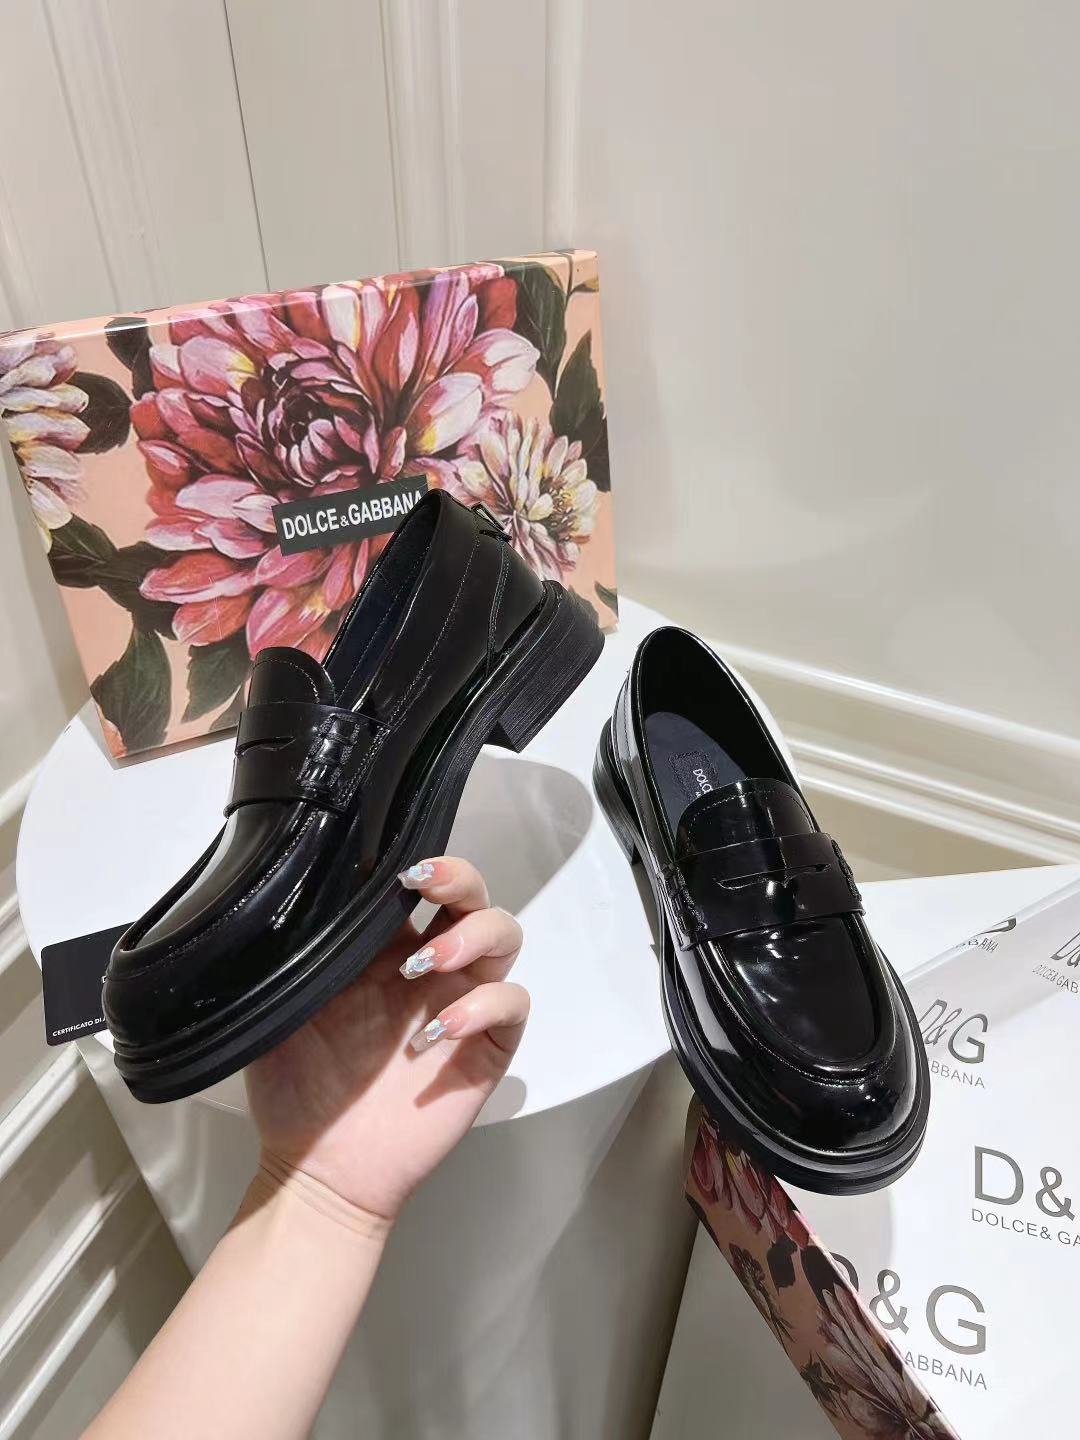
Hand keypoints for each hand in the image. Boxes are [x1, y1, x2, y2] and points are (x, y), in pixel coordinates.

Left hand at [245, 856, 528, 1221]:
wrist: (318, 1167)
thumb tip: (293, 895)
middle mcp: (431, 969)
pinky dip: (485, 1003)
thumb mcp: (281, 1005)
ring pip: (505, 937)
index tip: (396, 866)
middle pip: (474, 898)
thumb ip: (296, 953)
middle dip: (460, 878)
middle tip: (425, 885)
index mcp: (384, 951)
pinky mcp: (486, 1049)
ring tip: (426, 963)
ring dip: (473, 936)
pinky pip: (512, 1003)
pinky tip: (438, 1029)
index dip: (422, 865)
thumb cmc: (295, 1089)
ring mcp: (462, 1004)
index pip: (422, 888)